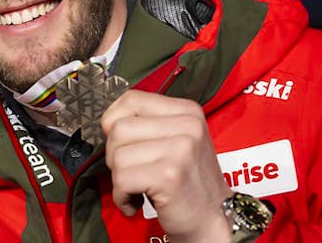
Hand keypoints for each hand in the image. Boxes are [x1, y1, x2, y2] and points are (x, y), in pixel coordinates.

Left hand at [101, 90, 232, 241]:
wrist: (214, 220)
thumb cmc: (186, 182)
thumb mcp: (174, 141)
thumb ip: (146, 125)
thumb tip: (107, 124)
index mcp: (187, 111)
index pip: (131, 100)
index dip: (114, 122)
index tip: (121, 143)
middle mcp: (188, 125)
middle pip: (119, 129)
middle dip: (115, 156)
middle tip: (134, 173)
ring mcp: (181, 149)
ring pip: (117, 156)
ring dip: (120, 180)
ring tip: (139, 188)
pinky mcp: (170, 175)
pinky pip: (122, 179)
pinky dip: (122, 197)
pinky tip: (137, 202)